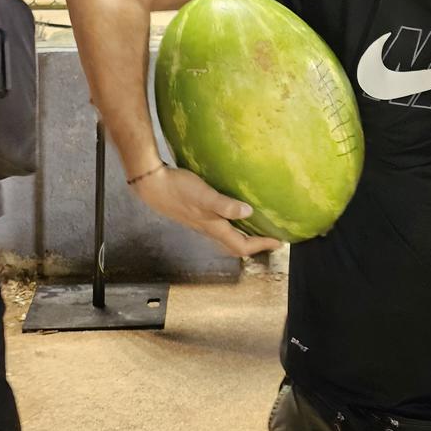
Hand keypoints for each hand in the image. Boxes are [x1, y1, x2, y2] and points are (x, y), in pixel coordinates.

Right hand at [132, 164, 281, 256]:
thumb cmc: (178, 189)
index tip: (278, 241)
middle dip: (253, 244)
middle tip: (269, 238)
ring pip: (225, 236)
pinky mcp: (195, 213)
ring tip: (255, 226)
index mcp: (213, 227)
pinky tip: (232, 210)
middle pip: (234, 245)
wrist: (151, 185)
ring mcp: (200, 221)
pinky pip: (218, 225)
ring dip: (242, 234)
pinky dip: (231, 223)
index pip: (241, 245)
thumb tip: (249, 212)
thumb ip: (226, 205)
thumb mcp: (205, 196)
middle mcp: (208, 228)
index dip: (261, 245)